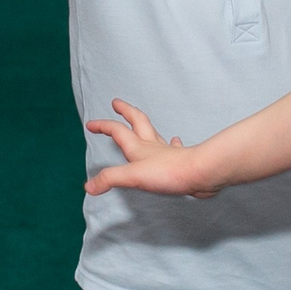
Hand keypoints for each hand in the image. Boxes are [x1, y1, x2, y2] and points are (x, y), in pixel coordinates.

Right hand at [85, 102, 221, 198]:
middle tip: (117, 103)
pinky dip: (171, 144)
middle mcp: (152, 147)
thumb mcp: (133, 176)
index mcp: (138, 148)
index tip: (91, 124)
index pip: (117, 131)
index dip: (103, 126)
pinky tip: (174, 142)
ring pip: (153, 134)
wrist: (201, 174)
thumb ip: (110, 179)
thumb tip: (89, 185)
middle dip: (125, 111)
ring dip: (145, 127)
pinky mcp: (180, 162)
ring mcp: (167, 153)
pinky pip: (173, 148)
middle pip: (137, 122)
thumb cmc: (169, 172)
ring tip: (140, 122)